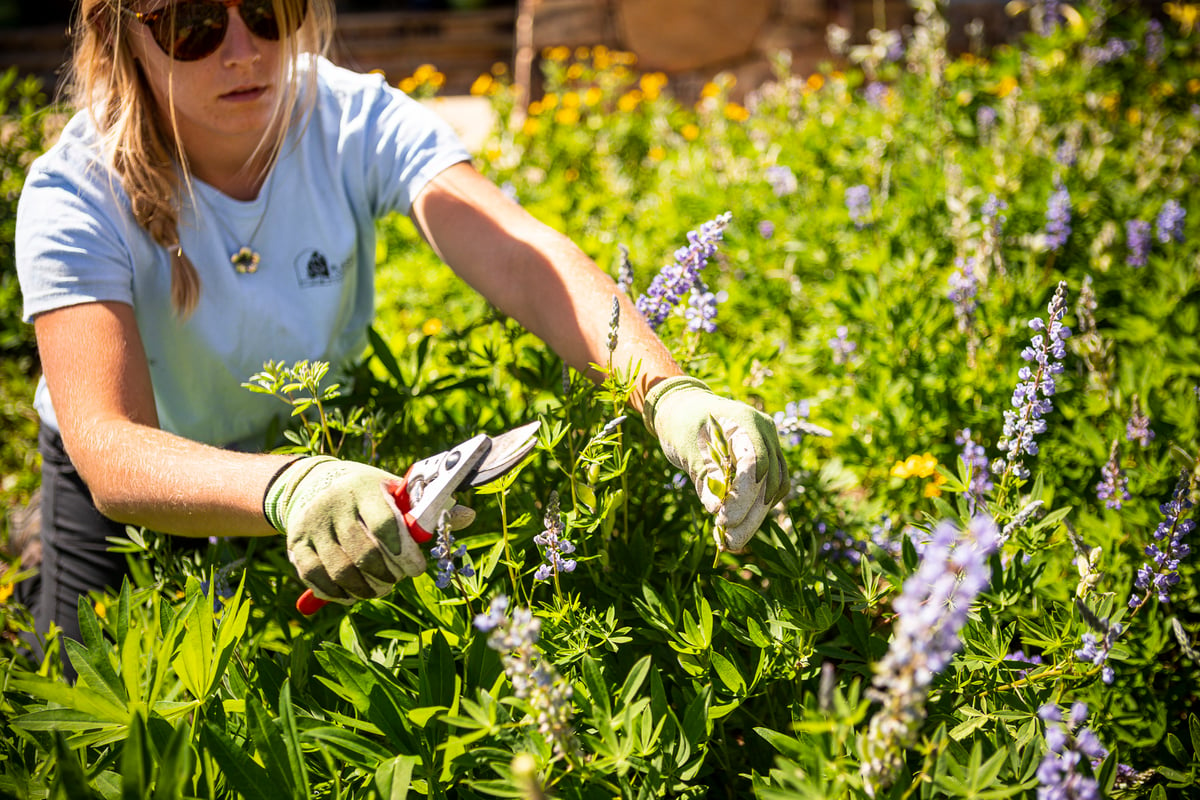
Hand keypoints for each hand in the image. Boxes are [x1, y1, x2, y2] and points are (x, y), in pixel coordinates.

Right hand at [264, 457, 470, 602]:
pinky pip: (317, 578)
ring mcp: (311, 525)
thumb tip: (468, 516)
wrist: (311, 482)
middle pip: (364, 553)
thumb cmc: (366, 491)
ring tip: (380, 589)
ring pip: (341, 570)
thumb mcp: (395, 490)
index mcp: (364, 488)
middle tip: (398, 580)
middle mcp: (334, 505)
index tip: (416, 569)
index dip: (404, 552)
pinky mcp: (295, 544)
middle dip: (387, 575)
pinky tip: (353, 594)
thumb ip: (427, 507)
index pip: (385, 524)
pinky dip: (338, 593)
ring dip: (366, 589)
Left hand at [643, 377, 788, 551]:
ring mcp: (769, 444)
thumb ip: (705, 476)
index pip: (753, 464)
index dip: (743, 496)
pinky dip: (755, 507)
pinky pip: (768, 487)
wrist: (683, 408)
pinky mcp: (765, 458)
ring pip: (773, 488)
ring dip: (755, 515)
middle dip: (750, 514)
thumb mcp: (687, 449)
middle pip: (767, 480)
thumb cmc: (681, 424)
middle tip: (731, 542)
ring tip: (732, 539)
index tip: (725, 521)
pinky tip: (737, 526)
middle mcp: (764, 432)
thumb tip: (717, 511)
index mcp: (746, 422)